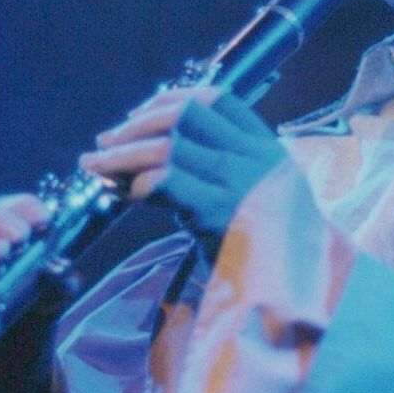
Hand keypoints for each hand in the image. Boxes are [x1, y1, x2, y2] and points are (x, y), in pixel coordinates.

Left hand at [79, 87, 286, 251]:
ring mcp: (237, 184)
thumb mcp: (260, 198)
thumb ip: (223, 174)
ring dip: (122, 153)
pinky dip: (137, 183)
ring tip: (94, 164)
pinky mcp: (218, 213)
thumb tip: (155, 159)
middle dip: (136, 125)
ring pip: (167, 146)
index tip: (139, 114)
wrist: (298, 292)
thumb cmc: (272, 252)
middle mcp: (253, 159)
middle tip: (104, 140)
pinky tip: (125, 195)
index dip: (171, 100)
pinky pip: (165, 181)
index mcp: (266, 150)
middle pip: (184, 116)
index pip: (217, 100)